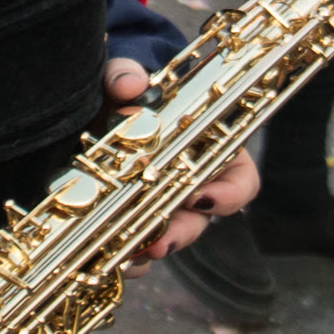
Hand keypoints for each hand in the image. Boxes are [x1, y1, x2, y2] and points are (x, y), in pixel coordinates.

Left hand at [103, 55, 258, 263]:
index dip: (229, 194)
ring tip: (133, 255)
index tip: (202, 198)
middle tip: (160, 242)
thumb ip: (126, 74)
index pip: (239, 179)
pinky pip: (136, 248)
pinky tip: (109, 260)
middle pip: (202, 220)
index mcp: (208, 148)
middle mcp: (191, 183)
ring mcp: (161, 205)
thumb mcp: (124, 77)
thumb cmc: (126, 92)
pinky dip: (126, 258)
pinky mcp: (129, 220)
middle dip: (182, 234)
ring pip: (169, 238)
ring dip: (153, 249)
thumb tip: (130, 83)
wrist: (94, 107)